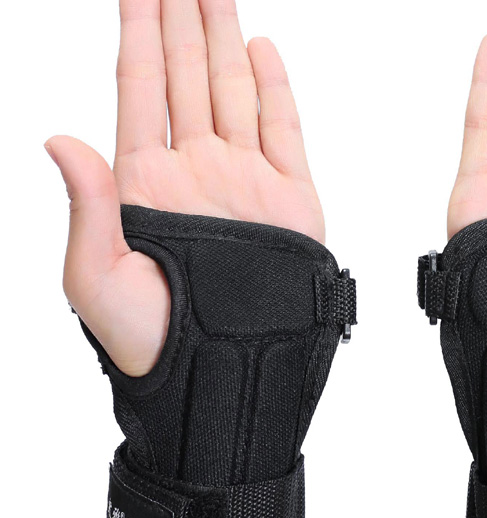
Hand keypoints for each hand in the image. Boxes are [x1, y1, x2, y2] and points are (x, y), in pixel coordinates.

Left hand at [46, 0, 322, 376]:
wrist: (221, 376)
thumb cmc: (150, 340)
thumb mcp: (94, 277)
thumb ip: (84, 205)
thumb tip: (59, 139)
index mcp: (144, 183)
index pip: (140, 88)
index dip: (138, 34)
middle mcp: (195, 172)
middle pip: (186, 76)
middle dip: (181, 19)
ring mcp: (244, 181)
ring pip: (233, 91)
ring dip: (224, 37)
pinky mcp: (290, 202)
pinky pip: (283, 131)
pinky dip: (275, 88)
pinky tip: (261, 51)